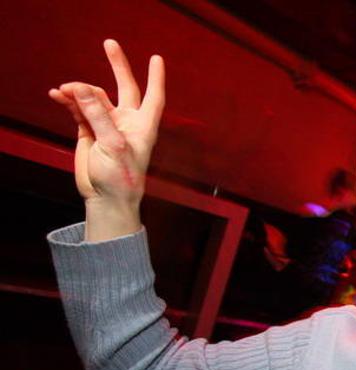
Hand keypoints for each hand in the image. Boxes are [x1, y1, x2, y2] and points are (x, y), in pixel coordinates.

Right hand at [48, 39, 164, 240]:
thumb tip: (84, 88)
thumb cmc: (121, 177)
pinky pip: (79, 109)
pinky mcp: (90, 131)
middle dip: (118, 66)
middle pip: (125, 87)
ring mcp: (108, 125)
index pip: (153, 96)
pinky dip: (70, 101)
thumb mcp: (112, 144)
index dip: (156, 78)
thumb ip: (98, 115)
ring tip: (64, 89)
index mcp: (143, 125)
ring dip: (80, 91)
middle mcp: (127, 122)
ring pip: (94, 98)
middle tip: (110, 43)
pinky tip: (57, 95)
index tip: (156, 58)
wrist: (106, 198)